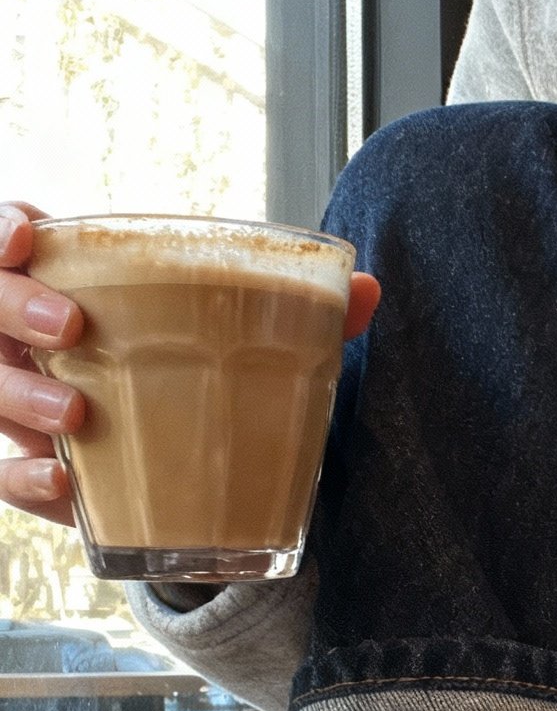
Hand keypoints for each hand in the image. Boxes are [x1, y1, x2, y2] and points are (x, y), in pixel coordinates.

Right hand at [0, 202, 381, 530]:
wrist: (184, 460)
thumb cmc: (201, 366)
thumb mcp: (243, 332)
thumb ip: (299, 308)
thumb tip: (366, 289)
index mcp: (69, 280)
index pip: (7, 234)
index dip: (0, 226)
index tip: (27, 234)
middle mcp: (27, 336)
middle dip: (10, 309)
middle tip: (69, 328)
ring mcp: (20, 401)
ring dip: (17, 398)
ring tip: (76, 419)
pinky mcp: (32, 470)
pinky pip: (1, 476)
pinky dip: (25, 481)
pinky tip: (66, 484)